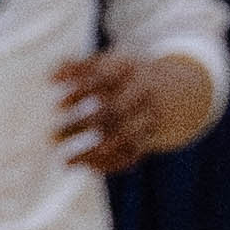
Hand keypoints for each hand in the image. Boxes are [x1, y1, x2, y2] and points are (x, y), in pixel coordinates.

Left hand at [57, 47, 217, 172]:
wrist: (179, 92)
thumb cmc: (129, 77)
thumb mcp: (111, 64)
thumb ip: (79, 67)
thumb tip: (49, 76)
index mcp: (129, 69)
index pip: (105, 79)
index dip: (82, 92)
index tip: (58, 105)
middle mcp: (141, 94)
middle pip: (113, 110)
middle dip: (82, 124)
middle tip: (50, 137)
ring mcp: (148, 118)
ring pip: (123, 138)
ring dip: (92, 152)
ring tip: (64, 161)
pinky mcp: (151, 139)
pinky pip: (131, 155)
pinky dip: (108, 164)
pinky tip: (84, 166)